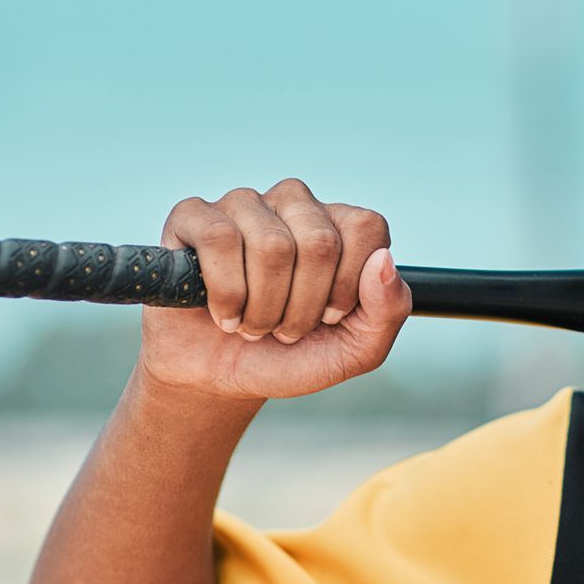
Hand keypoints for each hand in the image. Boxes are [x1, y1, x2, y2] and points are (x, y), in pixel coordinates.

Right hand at [137, 179, 411, 400]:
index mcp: (340, 227)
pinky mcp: (194, 216)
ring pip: (271, 245)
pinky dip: (226, 294)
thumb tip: (383, 260)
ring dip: (263, 308)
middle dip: (303, 307)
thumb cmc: (289, 357)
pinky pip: (219, 238)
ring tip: (253, 324)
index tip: (330, 317)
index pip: (367, 227)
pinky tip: (223, 314)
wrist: (220, 379)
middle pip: (320, 242)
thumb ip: (389, 311)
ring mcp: (244, 205)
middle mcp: (295, 205)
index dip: (348, 285)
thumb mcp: (355, 350)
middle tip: (285, 328)